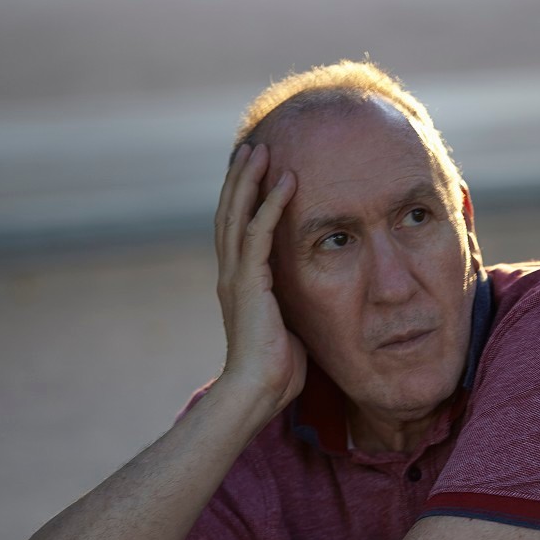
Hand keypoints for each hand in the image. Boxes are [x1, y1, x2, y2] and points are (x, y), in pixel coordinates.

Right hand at [213, 143, 305, 413]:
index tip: (255, 173)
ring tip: (262, 151)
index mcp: (238, 284)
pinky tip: (287, 182)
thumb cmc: (275, 371)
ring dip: (250, 181)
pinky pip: (260, 234)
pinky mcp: (248, 283)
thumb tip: (309, 301)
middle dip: (240, 179)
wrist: (256, 392)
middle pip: (230, 213)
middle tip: (253, 147)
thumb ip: (291, 306)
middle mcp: (230, 275)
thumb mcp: (287, 328)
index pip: (236, 231)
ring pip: (238, 215)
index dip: (242, 200)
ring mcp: (236, 277)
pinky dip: (272, 205)